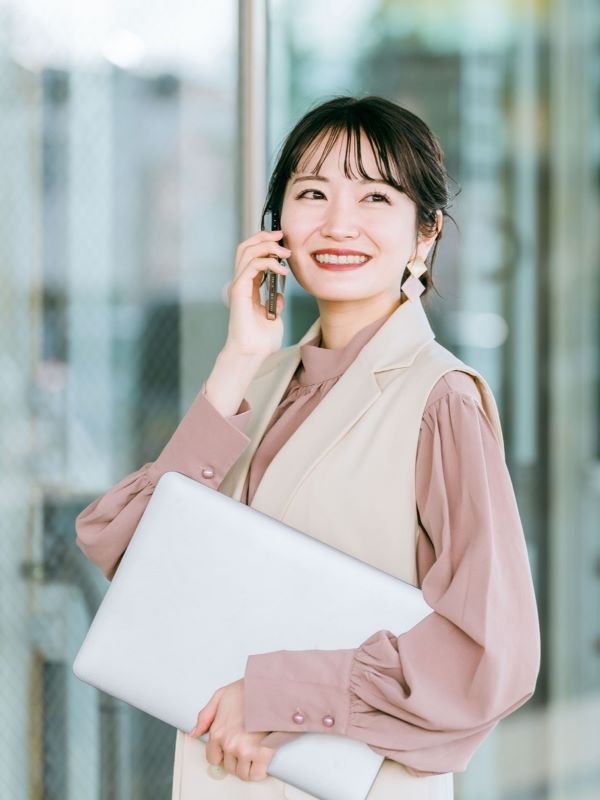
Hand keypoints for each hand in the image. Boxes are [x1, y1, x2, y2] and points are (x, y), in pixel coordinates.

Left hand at [189, 678, 274, 781]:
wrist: (271, 688)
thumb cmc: (248, 690)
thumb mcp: (221, 695)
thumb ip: (205, 716)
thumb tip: (194, 733)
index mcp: (218, 732)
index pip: (213, 758)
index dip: (222, 754)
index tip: (230, 749)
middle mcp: (229, 744)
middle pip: (228, 766)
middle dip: (236, 759)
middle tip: (245, 746)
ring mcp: (245, 750)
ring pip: (242, 773)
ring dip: (248, 766)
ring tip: (254, 752)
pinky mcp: (263, 753)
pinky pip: (256, 775)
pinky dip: (259, 771)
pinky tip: (261, 760)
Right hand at [225, 229, 290, 357]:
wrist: (253, 353)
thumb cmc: (261, 341)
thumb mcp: (274, 318)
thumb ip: (275, 304)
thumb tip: (280, 294)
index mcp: (248, 288)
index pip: (252, 255)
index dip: (264, 243)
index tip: (282, 240)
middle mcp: (241, 283)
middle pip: (246, 248)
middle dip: (264, 237)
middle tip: (281, 235)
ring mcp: (238, 286)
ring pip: (246, 252)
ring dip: (267, 246)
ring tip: (284, 252)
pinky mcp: (239, 291)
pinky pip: (251, 266)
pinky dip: (268, 262)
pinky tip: (281, 269)